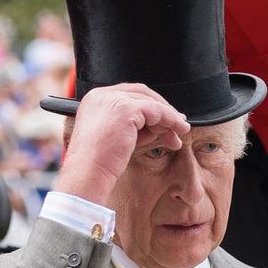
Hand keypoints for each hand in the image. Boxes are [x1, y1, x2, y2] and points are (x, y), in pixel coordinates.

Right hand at [55, 83, 189, 205]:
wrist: (88, 174)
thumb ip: (136, 126)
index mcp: (95, 100)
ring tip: (180, 134)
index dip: (150, 106)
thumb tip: (161, 125)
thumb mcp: (118, 137)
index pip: (129, 94)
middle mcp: (102, 95)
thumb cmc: (99, 163)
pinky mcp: (126, 109)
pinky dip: (170, 120)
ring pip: (151, 103)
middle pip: (141, 94)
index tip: (164, 121)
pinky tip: (179, 130)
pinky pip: (157, 111)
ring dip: (169, 117)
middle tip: (178, 126)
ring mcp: (113, 100)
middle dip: (162, 110)